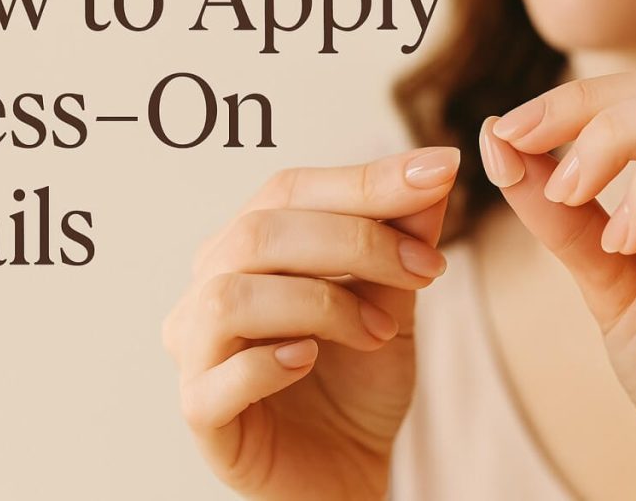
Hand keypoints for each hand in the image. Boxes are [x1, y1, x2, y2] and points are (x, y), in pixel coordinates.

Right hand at [162, 146, 459, 500]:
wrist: (350, 467)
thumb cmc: (358, 378)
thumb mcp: (393, 300)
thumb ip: (402, 239)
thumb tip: (434, 168)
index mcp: (246, 247)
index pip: (288, 189)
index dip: (363, 181)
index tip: (439, 174)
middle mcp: (210, 287)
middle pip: (259, 234)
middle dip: (354, 241)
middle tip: (425, 267)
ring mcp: (197, 351)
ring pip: (233, 297)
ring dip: (322, 304)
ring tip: (380, 332)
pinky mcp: (201, 413)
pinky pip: (218, 376)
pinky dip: (270, 361)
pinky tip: (309, 360)